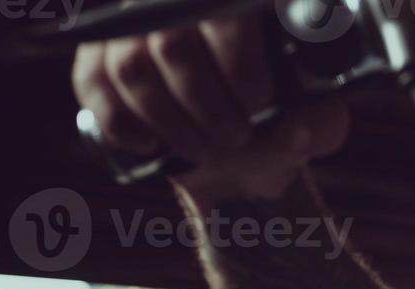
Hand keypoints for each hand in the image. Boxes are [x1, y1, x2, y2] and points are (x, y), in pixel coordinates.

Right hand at [70, 11, 348, 199]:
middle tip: (235, 137)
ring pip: (131, 66)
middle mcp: (177, 2)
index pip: (226, 13)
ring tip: (204, 148)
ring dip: (171, 122)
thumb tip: (297, 129)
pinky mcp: (97, 53)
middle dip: (206, 107)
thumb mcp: (314, 120)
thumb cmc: (281, 120)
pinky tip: (152, 145)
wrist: (239, 148)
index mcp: (238, 2)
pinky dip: (123, 124)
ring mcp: (130, 22)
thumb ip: (320, 123)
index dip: (240, 63)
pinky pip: (93, 84)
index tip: (259, 102)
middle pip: (173, 43)